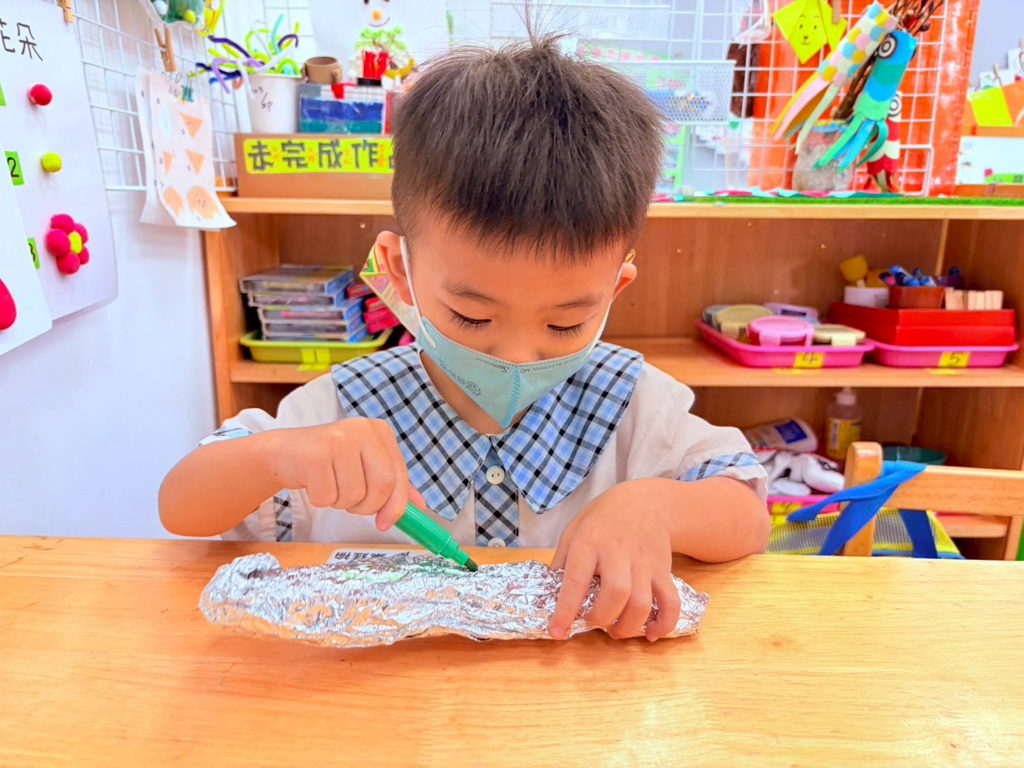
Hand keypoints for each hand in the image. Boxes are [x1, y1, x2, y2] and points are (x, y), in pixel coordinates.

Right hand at [258, 418, 423, 529]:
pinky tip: (314, 482)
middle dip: (367, 506)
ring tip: (330, 484)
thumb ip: (393, 485)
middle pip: (382, 486)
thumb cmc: (330, 462)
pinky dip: (321, 500)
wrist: (284, 452)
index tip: (386, 524)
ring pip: (354, 495)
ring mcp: (338, 439)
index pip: (398, 476)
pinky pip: (328, 497)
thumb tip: (420, 507)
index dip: (396, 506)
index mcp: (379, 432)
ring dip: (340, 502)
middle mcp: (362, 430)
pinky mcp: (315, 454)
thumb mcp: (364, 467)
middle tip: (352, 504)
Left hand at [548, 480, 680, 641]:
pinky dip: (664, 624)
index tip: (557, 631)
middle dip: (602, 618)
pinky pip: (671, 602)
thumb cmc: (602, 519)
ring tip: (615, 631)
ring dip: (627, 626)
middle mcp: (619, 551)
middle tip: (593, 621)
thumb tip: (551, 597)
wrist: (646, 502)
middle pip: (616, 593)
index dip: (566, 610)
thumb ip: (562, 562)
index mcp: (590, 541)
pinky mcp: (664, 571)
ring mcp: (645, 562)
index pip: (577, 579)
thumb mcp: (573, 530)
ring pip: (642, 602)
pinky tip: (651, 634)